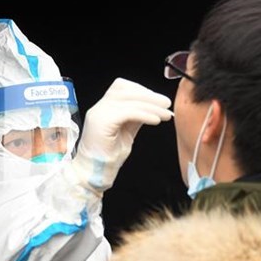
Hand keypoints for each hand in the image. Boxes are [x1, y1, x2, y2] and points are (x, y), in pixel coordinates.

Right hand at [70, 77, 172, 193]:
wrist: (93, 173)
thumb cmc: (108, 157)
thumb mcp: (126, 132)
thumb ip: (135, 118)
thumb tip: (152, 108)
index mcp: (103, 108)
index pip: (122, 87)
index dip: (143, 91)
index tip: (160, 100)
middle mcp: (99, 107)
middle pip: (126, 90)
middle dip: (150, 96)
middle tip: (167, 104)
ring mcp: (98, 113)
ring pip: (128, 101)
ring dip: (151, 106)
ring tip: (166, 114)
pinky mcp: (101, 122)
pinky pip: (127, 113)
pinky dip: (145, 115)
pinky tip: (156, 121)